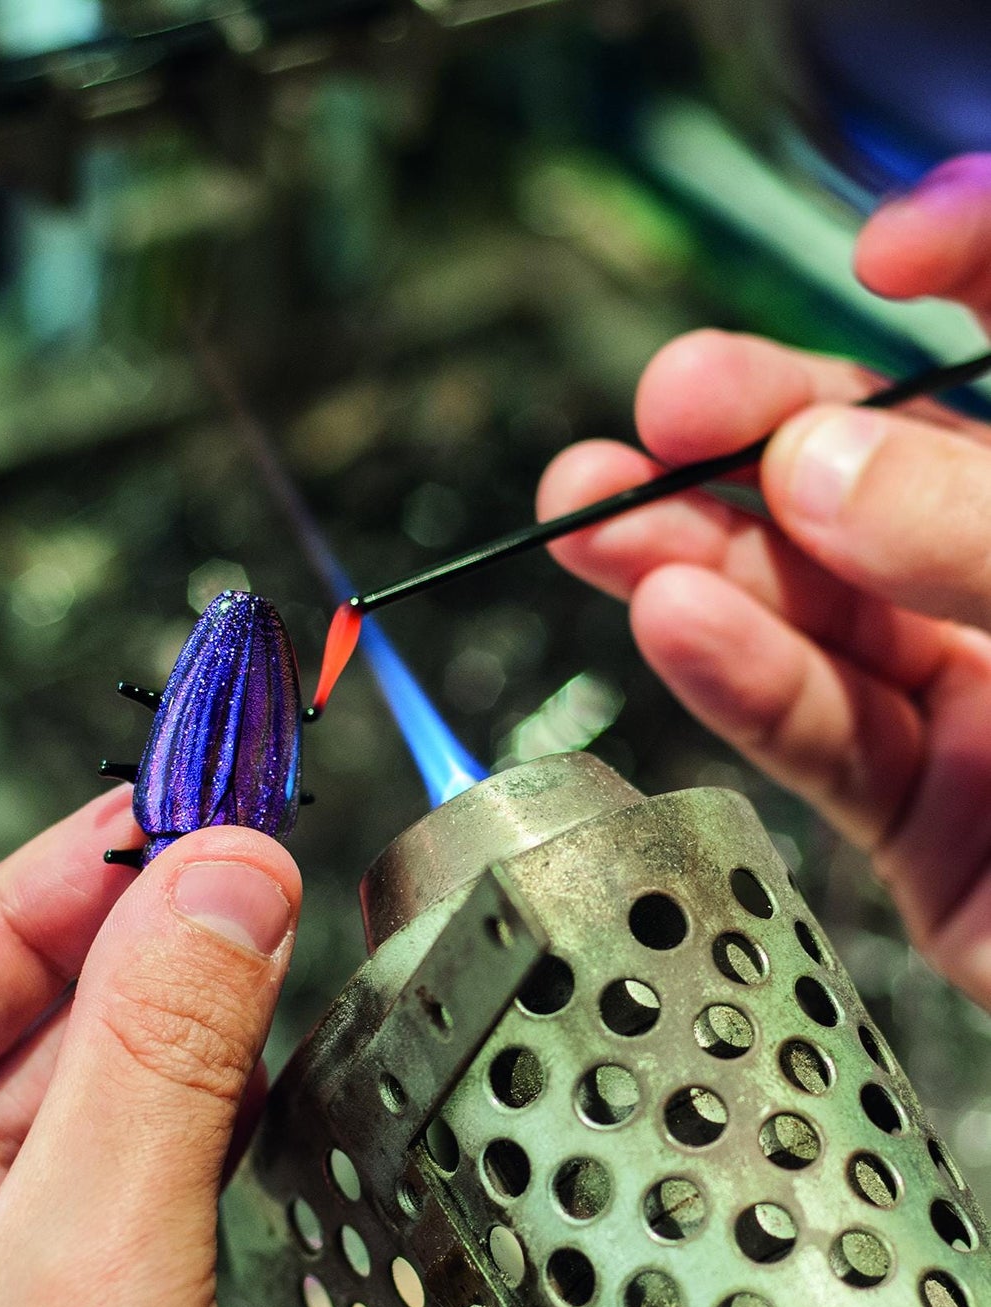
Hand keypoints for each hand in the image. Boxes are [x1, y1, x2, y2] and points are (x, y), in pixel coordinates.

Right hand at [537, 155, 990, 1004]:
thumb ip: (988, 537)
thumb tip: (822, 469)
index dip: (975, 260)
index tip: (886, 250)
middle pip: (892, 472)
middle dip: (767, 430)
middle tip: (666, 405)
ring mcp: (985, 700)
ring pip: (821, 608)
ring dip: (700, 554)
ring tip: (596, 516)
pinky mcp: (924, 814)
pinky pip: (820, 734)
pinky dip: (737, 680)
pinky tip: (669, 622)